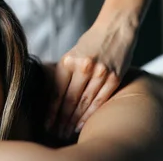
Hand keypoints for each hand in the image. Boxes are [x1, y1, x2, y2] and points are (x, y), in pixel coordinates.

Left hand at [46, 21, 136, 137]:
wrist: (116, 28)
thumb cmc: (91, 42)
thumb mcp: (71, 54)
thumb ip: (63, 73)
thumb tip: (51, 96)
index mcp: (68, 61)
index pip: (57, 93)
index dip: (51, 112)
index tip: (46, 124)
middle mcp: (83, 67)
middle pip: (69, 101)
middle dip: (62, 120)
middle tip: (56, 133)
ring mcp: (100, 73)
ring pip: (85, 104)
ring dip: (75, 120)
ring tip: (68, 132)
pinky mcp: (114, 77)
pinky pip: (101, 101)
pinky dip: (91, 114)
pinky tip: (84, 123)